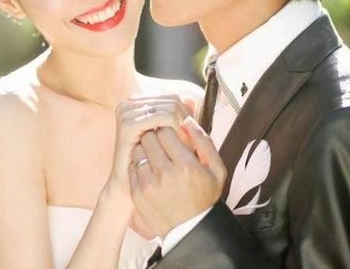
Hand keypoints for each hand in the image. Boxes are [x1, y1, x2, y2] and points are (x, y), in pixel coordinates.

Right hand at [107, 96, 187, 197]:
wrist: (136, 191)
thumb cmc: (155, 165)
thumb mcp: (171, 138)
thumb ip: (179, 118)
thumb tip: (191, 99)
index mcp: (137, 103)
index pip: (174, 98)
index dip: (186, 116)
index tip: (192, 136)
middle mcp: (129, 104)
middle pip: (173, 101)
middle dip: (185, 122)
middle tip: (191, 143)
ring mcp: (127, 113)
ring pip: (171, 108)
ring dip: (182, 128)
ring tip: (186, 147)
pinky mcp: (128, 124)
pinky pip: (164, 117)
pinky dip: (176, 130)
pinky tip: (179, 147)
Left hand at [129, 116, 226, 236]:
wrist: (190, 231)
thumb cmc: (205, 197)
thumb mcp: (216, 169)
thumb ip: (204, 141)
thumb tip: (187, 119)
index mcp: (186, 165)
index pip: (165, 130)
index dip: (168, 129)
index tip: (171, 135)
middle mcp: (166, 173)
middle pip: (149, 137)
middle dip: (155, 136)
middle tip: (162, 144)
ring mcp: (149, 184)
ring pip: (138, 149)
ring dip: (146, 149)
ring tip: (155, 157)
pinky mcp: (137, 193)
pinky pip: (132, 165)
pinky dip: (139, 164)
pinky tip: (150, 170)